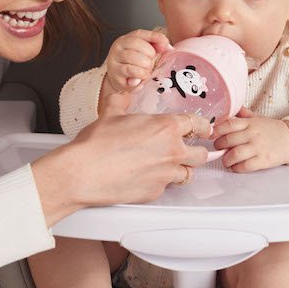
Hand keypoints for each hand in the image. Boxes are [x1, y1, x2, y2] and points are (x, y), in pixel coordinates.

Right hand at [31, 111, 210, 222]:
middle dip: (197, 152)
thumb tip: (124, 95)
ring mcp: (165, 174)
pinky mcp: (155, 192)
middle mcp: (171, 151)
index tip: (204, 129)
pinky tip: (147, 178)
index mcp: (165, 128)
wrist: (84, 172)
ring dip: (181, 170)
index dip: (203, 127)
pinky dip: (160, 183)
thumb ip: (122, 101)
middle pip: (200, 154)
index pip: (197, 124)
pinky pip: (166, 187)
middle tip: (190, 150)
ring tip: (169, 167)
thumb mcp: (110, 113)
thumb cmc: (96, 143)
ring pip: (188, 175)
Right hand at [99, 29, 170, 115]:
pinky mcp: (115, 72)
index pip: (141, 33)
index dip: (155, 38)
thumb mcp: (145, 53)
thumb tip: (168, 48)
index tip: (164, 47)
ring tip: (147, 70)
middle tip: (151, 62)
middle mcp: (119, 46)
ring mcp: (115, 58)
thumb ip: (157, 47)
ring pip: (133, 57)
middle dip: (150, 54)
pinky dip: (141, 73)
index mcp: (127, 38)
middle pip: (137, 44)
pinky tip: (143, 75)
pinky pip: (131, 70)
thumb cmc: (134, 65)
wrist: (120, 80)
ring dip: (145, 65)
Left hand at [213, 107, 288, 171]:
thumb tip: (228, 108)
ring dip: (226, 160)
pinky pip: (245, 166)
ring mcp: (258, 147)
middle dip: (219, 146)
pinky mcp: (264, 160)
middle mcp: (253, 134)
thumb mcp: (257, 118)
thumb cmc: (271, 130)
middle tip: (219, 149)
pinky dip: (237, 168)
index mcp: (250, 123)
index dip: (216, 131)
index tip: (212, 135)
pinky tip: (236, 167)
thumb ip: (243, 115)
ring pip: (234, 155)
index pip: (228, 125)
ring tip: (227, 160)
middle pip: (228, 140)